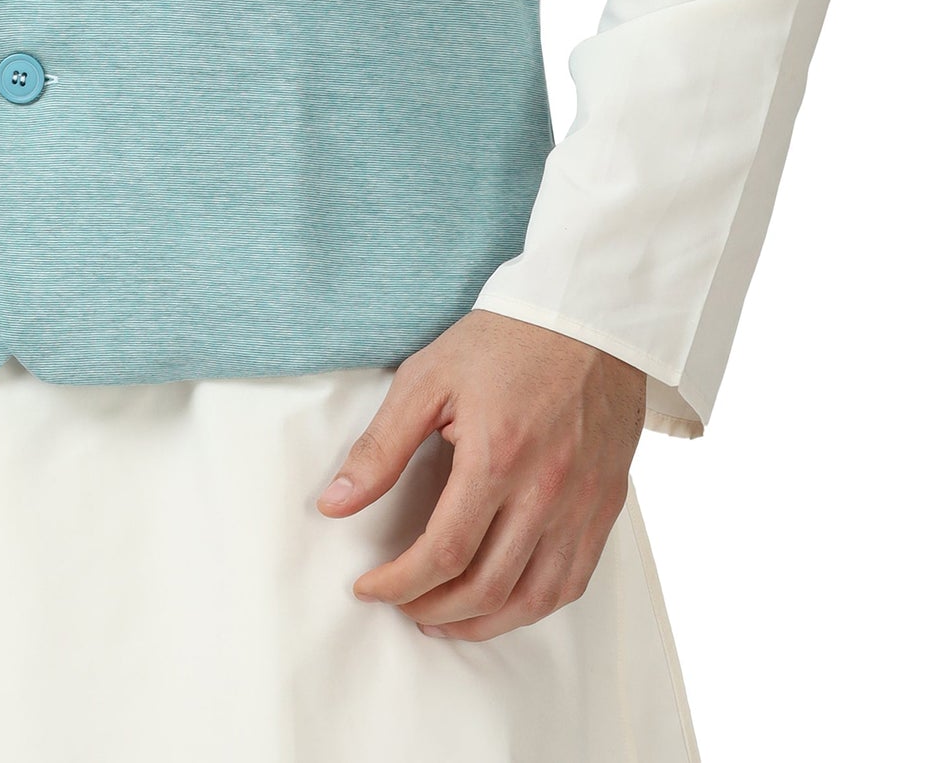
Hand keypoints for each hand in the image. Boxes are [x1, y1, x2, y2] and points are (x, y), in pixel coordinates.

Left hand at [317, 310, 645, 641]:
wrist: (588, 317)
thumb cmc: (504, 342)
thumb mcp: (428, 378)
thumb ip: (381, 446)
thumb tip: (334, 503)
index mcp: (497, 456)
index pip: (443, 552)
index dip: (399, 583)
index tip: (368, 588)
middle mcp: (546, 490)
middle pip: (487, 587)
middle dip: (434, 609)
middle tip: (402, 605)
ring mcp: (582, 504)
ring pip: (534, 599)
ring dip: (483, 623)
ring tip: (444, 618)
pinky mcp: (606, 506)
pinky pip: (573, 581)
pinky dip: (534, 606)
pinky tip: (502, 601)